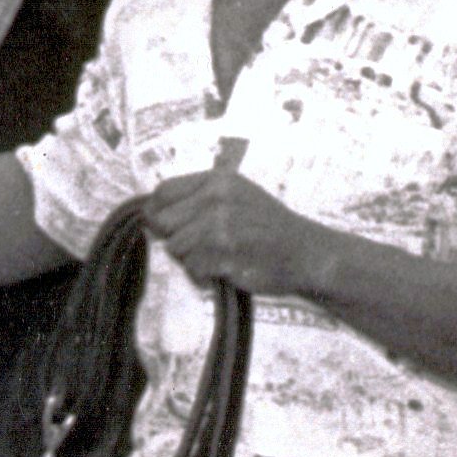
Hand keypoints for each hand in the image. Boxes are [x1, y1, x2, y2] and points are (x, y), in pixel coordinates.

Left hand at [142, 165, 324, 296]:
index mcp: (218, 180)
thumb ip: (199, 198)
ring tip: (216, 258)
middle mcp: (217, 198)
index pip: (163, 191)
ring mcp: (221, 227)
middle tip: (198, 246)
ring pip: (175, 248)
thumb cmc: (268, 226)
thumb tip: (150, 213)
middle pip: (163, 222)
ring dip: (190, 259)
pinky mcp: (225, 255)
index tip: (168, 227)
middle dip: (175, 238)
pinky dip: (202, 276)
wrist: (306, 253)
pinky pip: (192, 268)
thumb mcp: (238, 195)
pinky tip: (222, 271)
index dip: (157, 211)